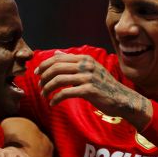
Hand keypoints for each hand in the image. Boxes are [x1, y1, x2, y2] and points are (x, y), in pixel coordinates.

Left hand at [36, 53, 152, 128]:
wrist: (121, 98)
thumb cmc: (104, 85)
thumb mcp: (90, 69)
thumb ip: (73, 61)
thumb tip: (56, 53)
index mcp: (85, 59)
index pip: (58, 58)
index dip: (44, 65)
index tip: (36, 73)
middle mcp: (86, 65)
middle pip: (56, 68)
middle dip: (44, 77)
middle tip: (39, 86)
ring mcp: (88, 77)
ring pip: (58, 80)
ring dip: (47, 88)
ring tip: (44, 95)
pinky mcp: (89, 91)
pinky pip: (66, 93)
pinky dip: (56, 98)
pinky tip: (52, 103)